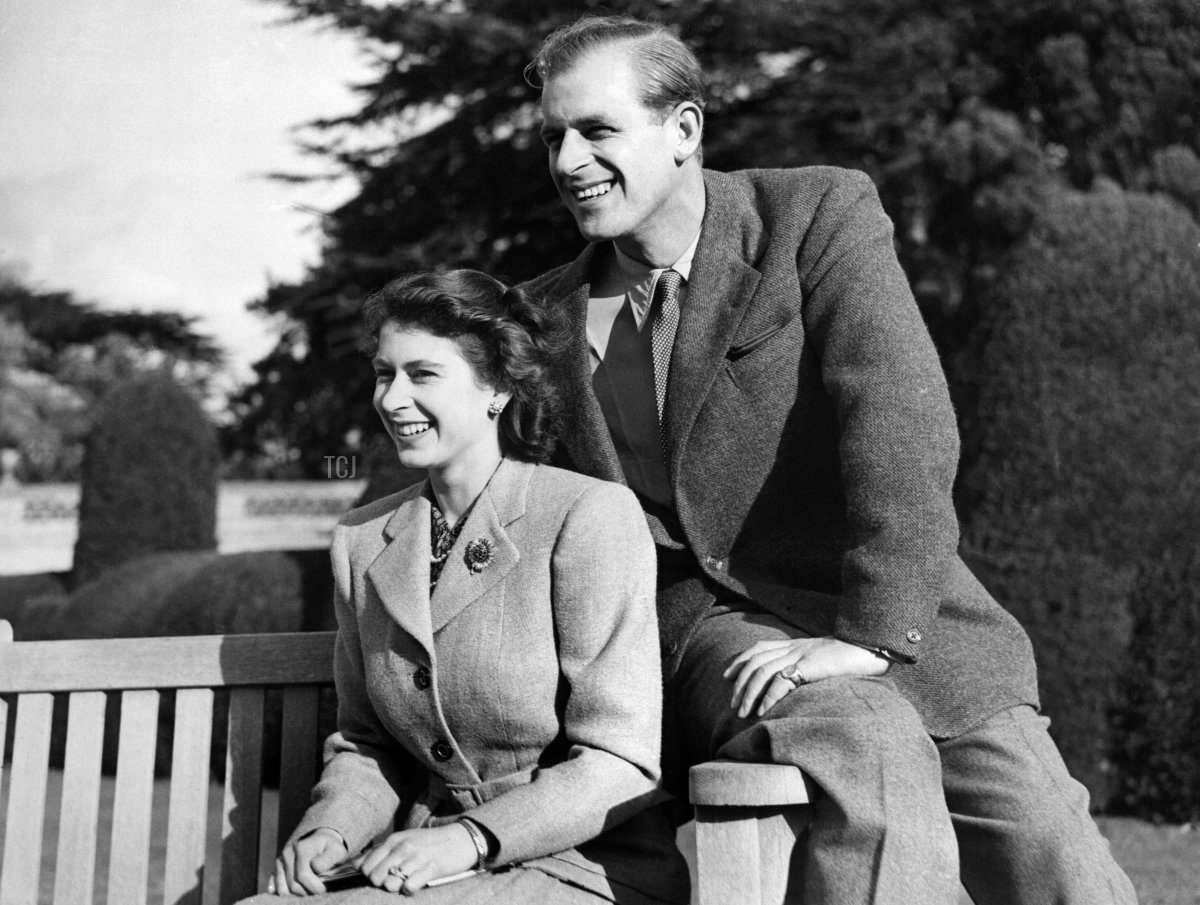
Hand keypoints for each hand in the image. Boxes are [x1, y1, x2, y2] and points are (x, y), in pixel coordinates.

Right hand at [269, 827, 348, 895]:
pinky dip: (284, 892)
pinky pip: (275, 886)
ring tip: (308, 889)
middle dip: (306, 892)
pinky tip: (294, 891)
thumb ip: (328, 859)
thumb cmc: (330, 849)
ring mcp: (280, 861)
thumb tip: (315, 868)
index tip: (323, 889)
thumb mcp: (337, 851)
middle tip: (317, 891)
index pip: (303, 875)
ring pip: (283, 889)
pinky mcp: (276, 868)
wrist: (321, 841)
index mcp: (302, 848)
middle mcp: (288, 853)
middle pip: (293, 884)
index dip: (314, 887)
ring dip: (296, 894)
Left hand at [354, 823, 478, 893]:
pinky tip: (415, 885)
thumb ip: (380, 851)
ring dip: (395, 888)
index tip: (379, 877)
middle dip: (381, 884)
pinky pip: (409, 887)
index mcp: (394, 840)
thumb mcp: (404, 840)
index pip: (365, 865)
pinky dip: (410, 890)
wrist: (461, 838)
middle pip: (375, 877)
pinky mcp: (431, 868)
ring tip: (405, 883)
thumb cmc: (429, 842)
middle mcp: (403, 847)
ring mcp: (417, 857)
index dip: (368, 876)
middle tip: (393, 881)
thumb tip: (355, 865)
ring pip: (390, 884)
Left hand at [723, 636, 889, 718]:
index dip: (740, 660)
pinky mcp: (809, 666)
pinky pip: (781, 681)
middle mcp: (793, 647)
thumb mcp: (821, 659)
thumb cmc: (849, 658)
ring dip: (749, 694)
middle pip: (755, 661)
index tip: (727, 676)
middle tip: (733, 704)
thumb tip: (793, 681)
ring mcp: (800, 655)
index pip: (758, 648)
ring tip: (743, 713)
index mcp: (794, 644)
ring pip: (762, 671)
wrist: (868, 649)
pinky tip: (763, 711)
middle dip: (740, 683)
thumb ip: (805, 665)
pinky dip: (768, 697)